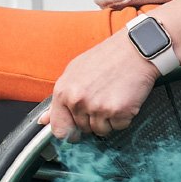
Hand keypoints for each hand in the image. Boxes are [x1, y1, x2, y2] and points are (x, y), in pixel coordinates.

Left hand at [38, 31, 157, 140]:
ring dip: (109, 119)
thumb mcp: (76, 72)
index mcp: (63, 91)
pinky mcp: (117, 111)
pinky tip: (124, 99)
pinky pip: (119, 126)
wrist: (136, 49)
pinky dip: (124, 117)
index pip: (58, 128)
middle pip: (83, 129)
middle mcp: (77, 100)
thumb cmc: (107, 57)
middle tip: (103, 98)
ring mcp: (97, 107)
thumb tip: (45, 120)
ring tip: (113, 97)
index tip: (76, 131)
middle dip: (93, 119)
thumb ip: (60, 98)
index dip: (69, 132)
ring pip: (101, 130)